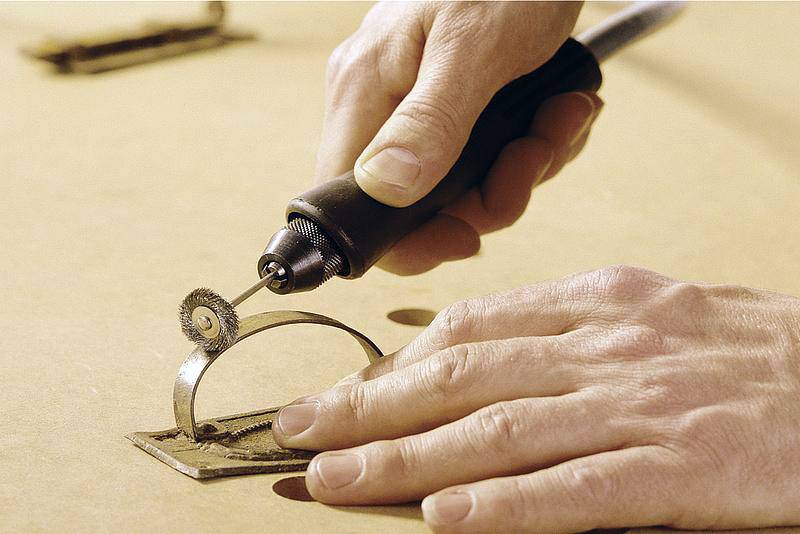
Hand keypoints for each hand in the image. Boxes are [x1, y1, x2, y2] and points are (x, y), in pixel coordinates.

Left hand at [273, 266, 799, 532]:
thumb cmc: (748, 348)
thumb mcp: (649, 309)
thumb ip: (562, 327)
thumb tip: (478, 349)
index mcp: (597, 304)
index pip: (469, 329)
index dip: (392, 364)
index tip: (339, 390)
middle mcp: (605, 349)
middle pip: (461, 377)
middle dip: (367, 407)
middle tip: (297, 430)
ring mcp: (639, 408)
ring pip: (498, 431)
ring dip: (406, 458)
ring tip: (336, 479)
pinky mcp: (680, 469)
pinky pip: (576, 488)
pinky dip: (505, 503)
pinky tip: (445, 516)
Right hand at [316, 1, 601, 274]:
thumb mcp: (477, 46)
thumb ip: (430, 121)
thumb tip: (383, 190)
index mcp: (364, 92)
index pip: (348, 203)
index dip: (404, 240)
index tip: (467, 235)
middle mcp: (380, 104)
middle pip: (415, 205)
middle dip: (486, 198)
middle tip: (531, 159)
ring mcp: (418, 105)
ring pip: (460, 186)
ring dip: (522, 168)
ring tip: (557, 118)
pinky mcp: (454, 104)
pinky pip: (485, 157)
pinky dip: (530, 146)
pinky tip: (556, 108)